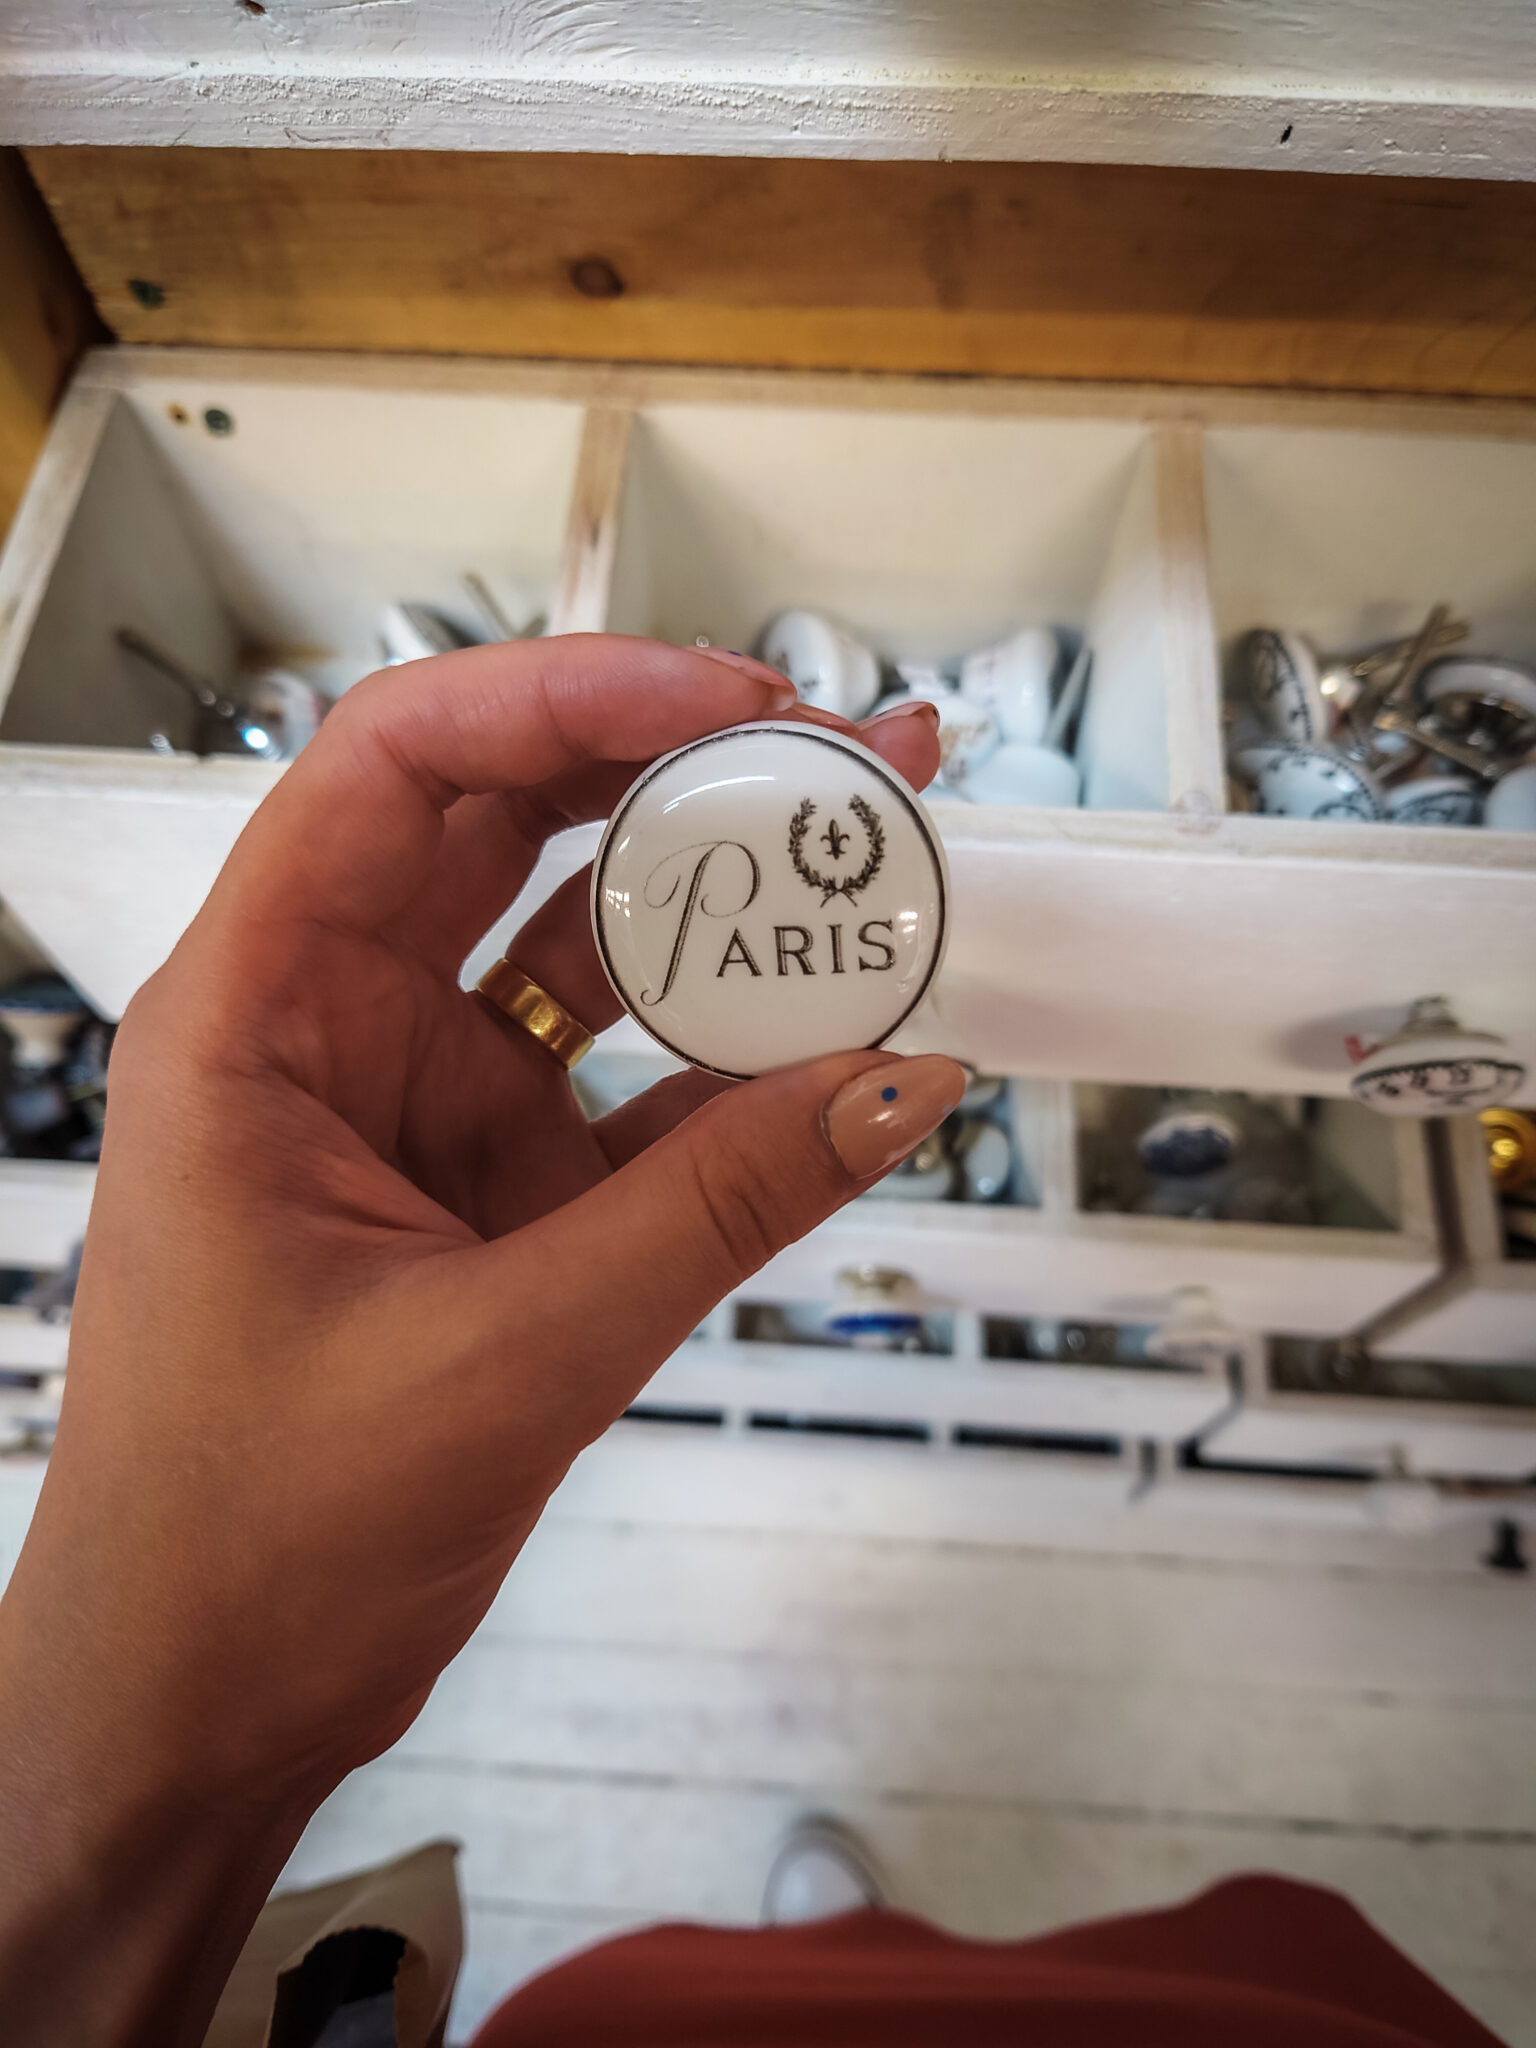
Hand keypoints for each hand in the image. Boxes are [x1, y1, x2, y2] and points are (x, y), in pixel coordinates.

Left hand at [0, 635, 958, 2043]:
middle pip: (509, 827)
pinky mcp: (495, 1195)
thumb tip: (895, 1079)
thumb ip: (719, 1207)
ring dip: (719, 912)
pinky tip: (836, 1045)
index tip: (729, 700)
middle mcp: (334, 1033)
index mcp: (256, 1017)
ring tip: (863, 866)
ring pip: (582, 953)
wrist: (200, 1711)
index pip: (402, 768)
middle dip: (676, 773)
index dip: (566, 694)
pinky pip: (632, 1093)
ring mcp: (422, 1111)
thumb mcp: (506, 1357)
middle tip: (844, 754)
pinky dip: (730, 1069)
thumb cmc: (245, 1542)